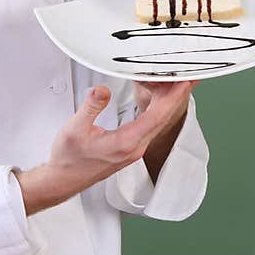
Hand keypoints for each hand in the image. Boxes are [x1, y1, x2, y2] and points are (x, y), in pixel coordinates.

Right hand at [14, 81, 196, 214]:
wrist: (64, 179)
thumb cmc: (69, 158)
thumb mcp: (75, 128)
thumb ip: (91, 107)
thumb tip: (103, 90)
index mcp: (125, 142)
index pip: (157, 116)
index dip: (172, 97)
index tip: (184, 82)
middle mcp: (135, 147)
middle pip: (163, 117)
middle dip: (177, 95)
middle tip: (191, 74)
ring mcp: (135, 148)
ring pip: (158, 121)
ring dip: (169, 101)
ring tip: (178, 81)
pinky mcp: (131, 147)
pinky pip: (151, 125)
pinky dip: (159, 109)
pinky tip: (160, 98)